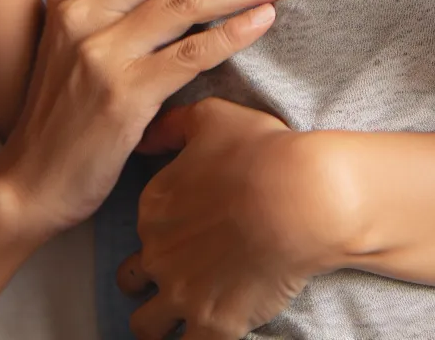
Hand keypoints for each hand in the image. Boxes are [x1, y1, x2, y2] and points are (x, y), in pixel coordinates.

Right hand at [0, 0, 305, 236]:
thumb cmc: (69, 109)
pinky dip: (233, 32)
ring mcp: (99, 52)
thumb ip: (123, 1)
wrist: (32, 180)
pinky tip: (266, 19)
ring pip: (187, 1)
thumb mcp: (82, 40)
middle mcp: (82, 12)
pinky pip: (190, 54)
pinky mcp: (121, 94)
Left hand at [117, 99, 349, 339]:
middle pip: (132, 279)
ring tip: (185, 314)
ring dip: (160, 321)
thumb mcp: (211, 116)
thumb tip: (145, 137)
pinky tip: (210, 331)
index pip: (142, 228)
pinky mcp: (213, 325)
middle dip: (151, 280)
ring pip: (145, 326)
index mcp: (153, 206)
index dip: (162, 232)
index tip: (187, 232)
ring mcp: (182, 293)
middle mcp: (158, 252)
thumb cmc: (261, 151)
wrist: (302, 198)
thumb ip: (171, 125)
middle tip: (183, 275)